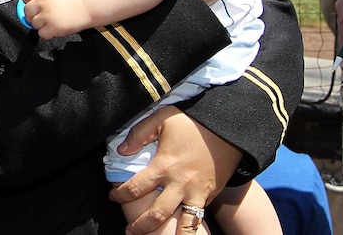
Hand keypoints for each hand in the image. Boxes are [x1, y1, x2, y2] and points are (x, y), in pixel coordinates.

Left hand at [19, 0, 90, 38]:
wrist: (88, 6)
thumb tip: (30, 0)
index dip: (28, 0)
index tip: (31, 3)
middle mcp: (43, 2)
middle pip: (27, 11)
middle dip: (33, 14)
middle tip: (42, 15)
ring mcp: (47, 15)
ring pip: (33, 23)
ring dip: (41, 24)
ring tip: (52, 21)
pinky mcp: (52, 27)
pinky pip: (41, 34)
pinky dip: (47, 33)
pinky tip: (54, 27)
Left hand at [110, 106, 237, 234]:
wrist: (228, 129)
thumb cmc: (192, 122)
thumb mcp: (162, 119)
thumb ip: (139, 133)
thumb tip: (122, 150)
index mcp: (165, 165)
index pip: (135, 188)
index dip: (120, 195)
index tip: (114, 196)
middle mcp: (180, 184)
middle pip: (157, 215)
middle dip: (141, 227)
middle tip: (130, 231)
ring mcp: (197, 193)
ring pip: (185, 226)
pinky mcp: (209, 195)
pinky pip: (197, 216)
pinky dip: (188, 225)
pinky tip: (178, 228)